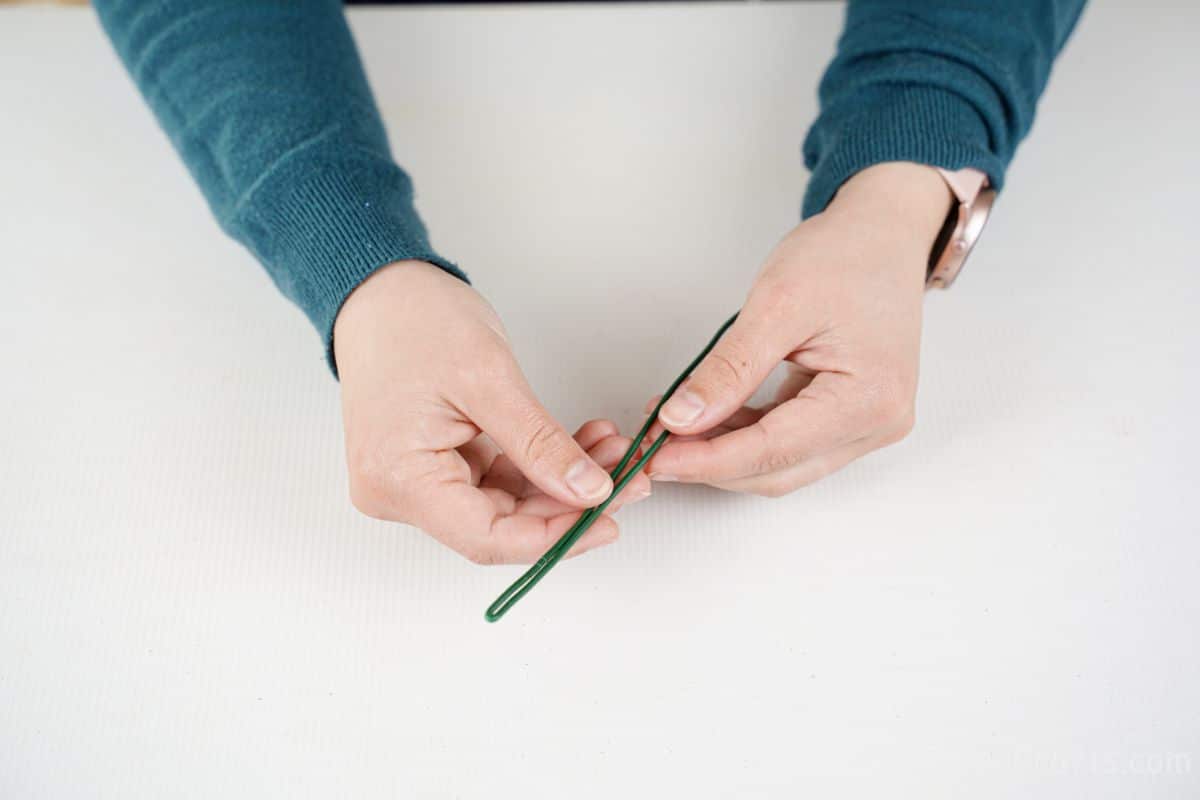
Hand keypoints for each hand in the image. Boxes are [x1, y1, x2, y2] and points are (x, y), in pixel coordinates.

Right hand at [334, 261, 650, 563]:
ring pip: (504, 505)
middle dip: (568, 504)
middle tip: (627, 477)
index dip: (554, 536)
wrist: (381, 292)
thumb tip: (588, 491)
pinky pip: (496, 481)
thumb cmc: (414, 321)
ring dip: (560, 482)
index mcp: (400, 479)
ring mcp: (416, 482)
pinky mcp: (435, 466)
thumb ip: (539, 443)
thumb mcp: (488, 379)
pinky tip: (580, 444)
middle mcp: (400, 492)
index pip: (487, 538)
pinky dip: (539, 465)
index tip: (607, 519)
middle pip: (499, 526)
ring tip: (610, 450)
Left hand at [644, 162, 952, 495]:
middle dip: (709, 462)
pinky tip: (704, 418)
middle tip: (651, 445)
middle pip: (775, 471)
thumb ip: (729, 369)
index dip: (706, 460)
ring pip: (779, 464)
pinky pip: (788, 444)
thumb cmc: (846, 256)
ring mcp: (867, 426)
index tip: (655, 458)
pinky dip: (743, 435)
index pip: (772, 450)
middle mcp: (876, 424)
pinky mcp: (850, 419)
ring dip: (721, 452)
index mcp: (869, 399)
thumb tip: (681, 418)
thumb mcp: (777, 304)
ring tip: (670, 427)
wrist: (883, 234)